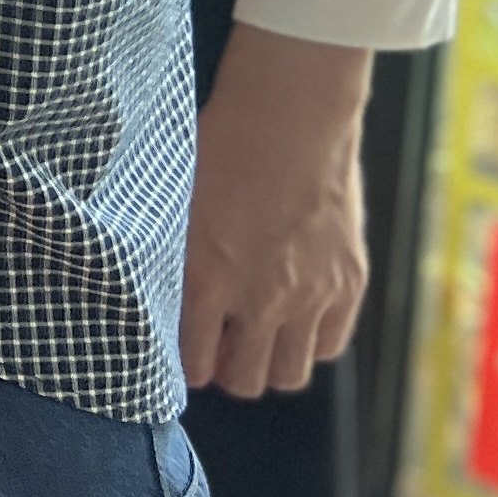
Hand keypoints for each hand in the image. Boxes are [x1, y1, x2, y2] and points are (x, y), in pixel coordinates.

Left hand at [182, 23, 373, 396]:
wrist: (289, 115)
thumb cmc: (218, 149)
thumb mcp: (172, 204)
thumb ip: (166, 260)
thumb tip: (150, 299)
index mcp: (204, 277)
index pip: (191, 366)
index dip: (185, 365)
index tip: (185, 350)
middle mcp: (258, 297)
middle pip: (244, 381)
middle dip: (226, 369)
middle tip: (220, 346)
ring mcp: (308, 294)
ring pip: (288, 374)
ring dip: (269, 362)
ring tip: (256, 335)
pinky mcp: (347, 283)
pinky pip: (329, 345)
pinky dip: (310, 340)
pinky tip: (294, 315)